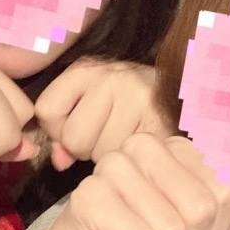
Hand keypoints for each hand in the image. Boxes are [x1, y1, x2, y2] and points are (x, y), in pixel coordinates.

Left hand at [35, 58, 171, 170]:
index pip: (47, 109)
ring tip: (126, 136)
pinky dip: (130, 159)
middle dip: (84, 147)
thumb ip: (64, 132)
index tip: (73, 128)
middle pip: (73, 138)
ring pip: (100, 153)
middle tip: (105, 135)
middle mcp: (112, 77)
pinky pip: (127, 157)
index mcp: (87, 67)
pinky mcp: (158, 122)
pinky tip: (139, 144)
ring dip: (110, 155)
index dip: (56, 129)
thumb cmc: (127, 102)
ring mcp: (138, 98)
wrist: (183, 91)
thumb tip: (60, 162)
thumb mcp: (90, 103)